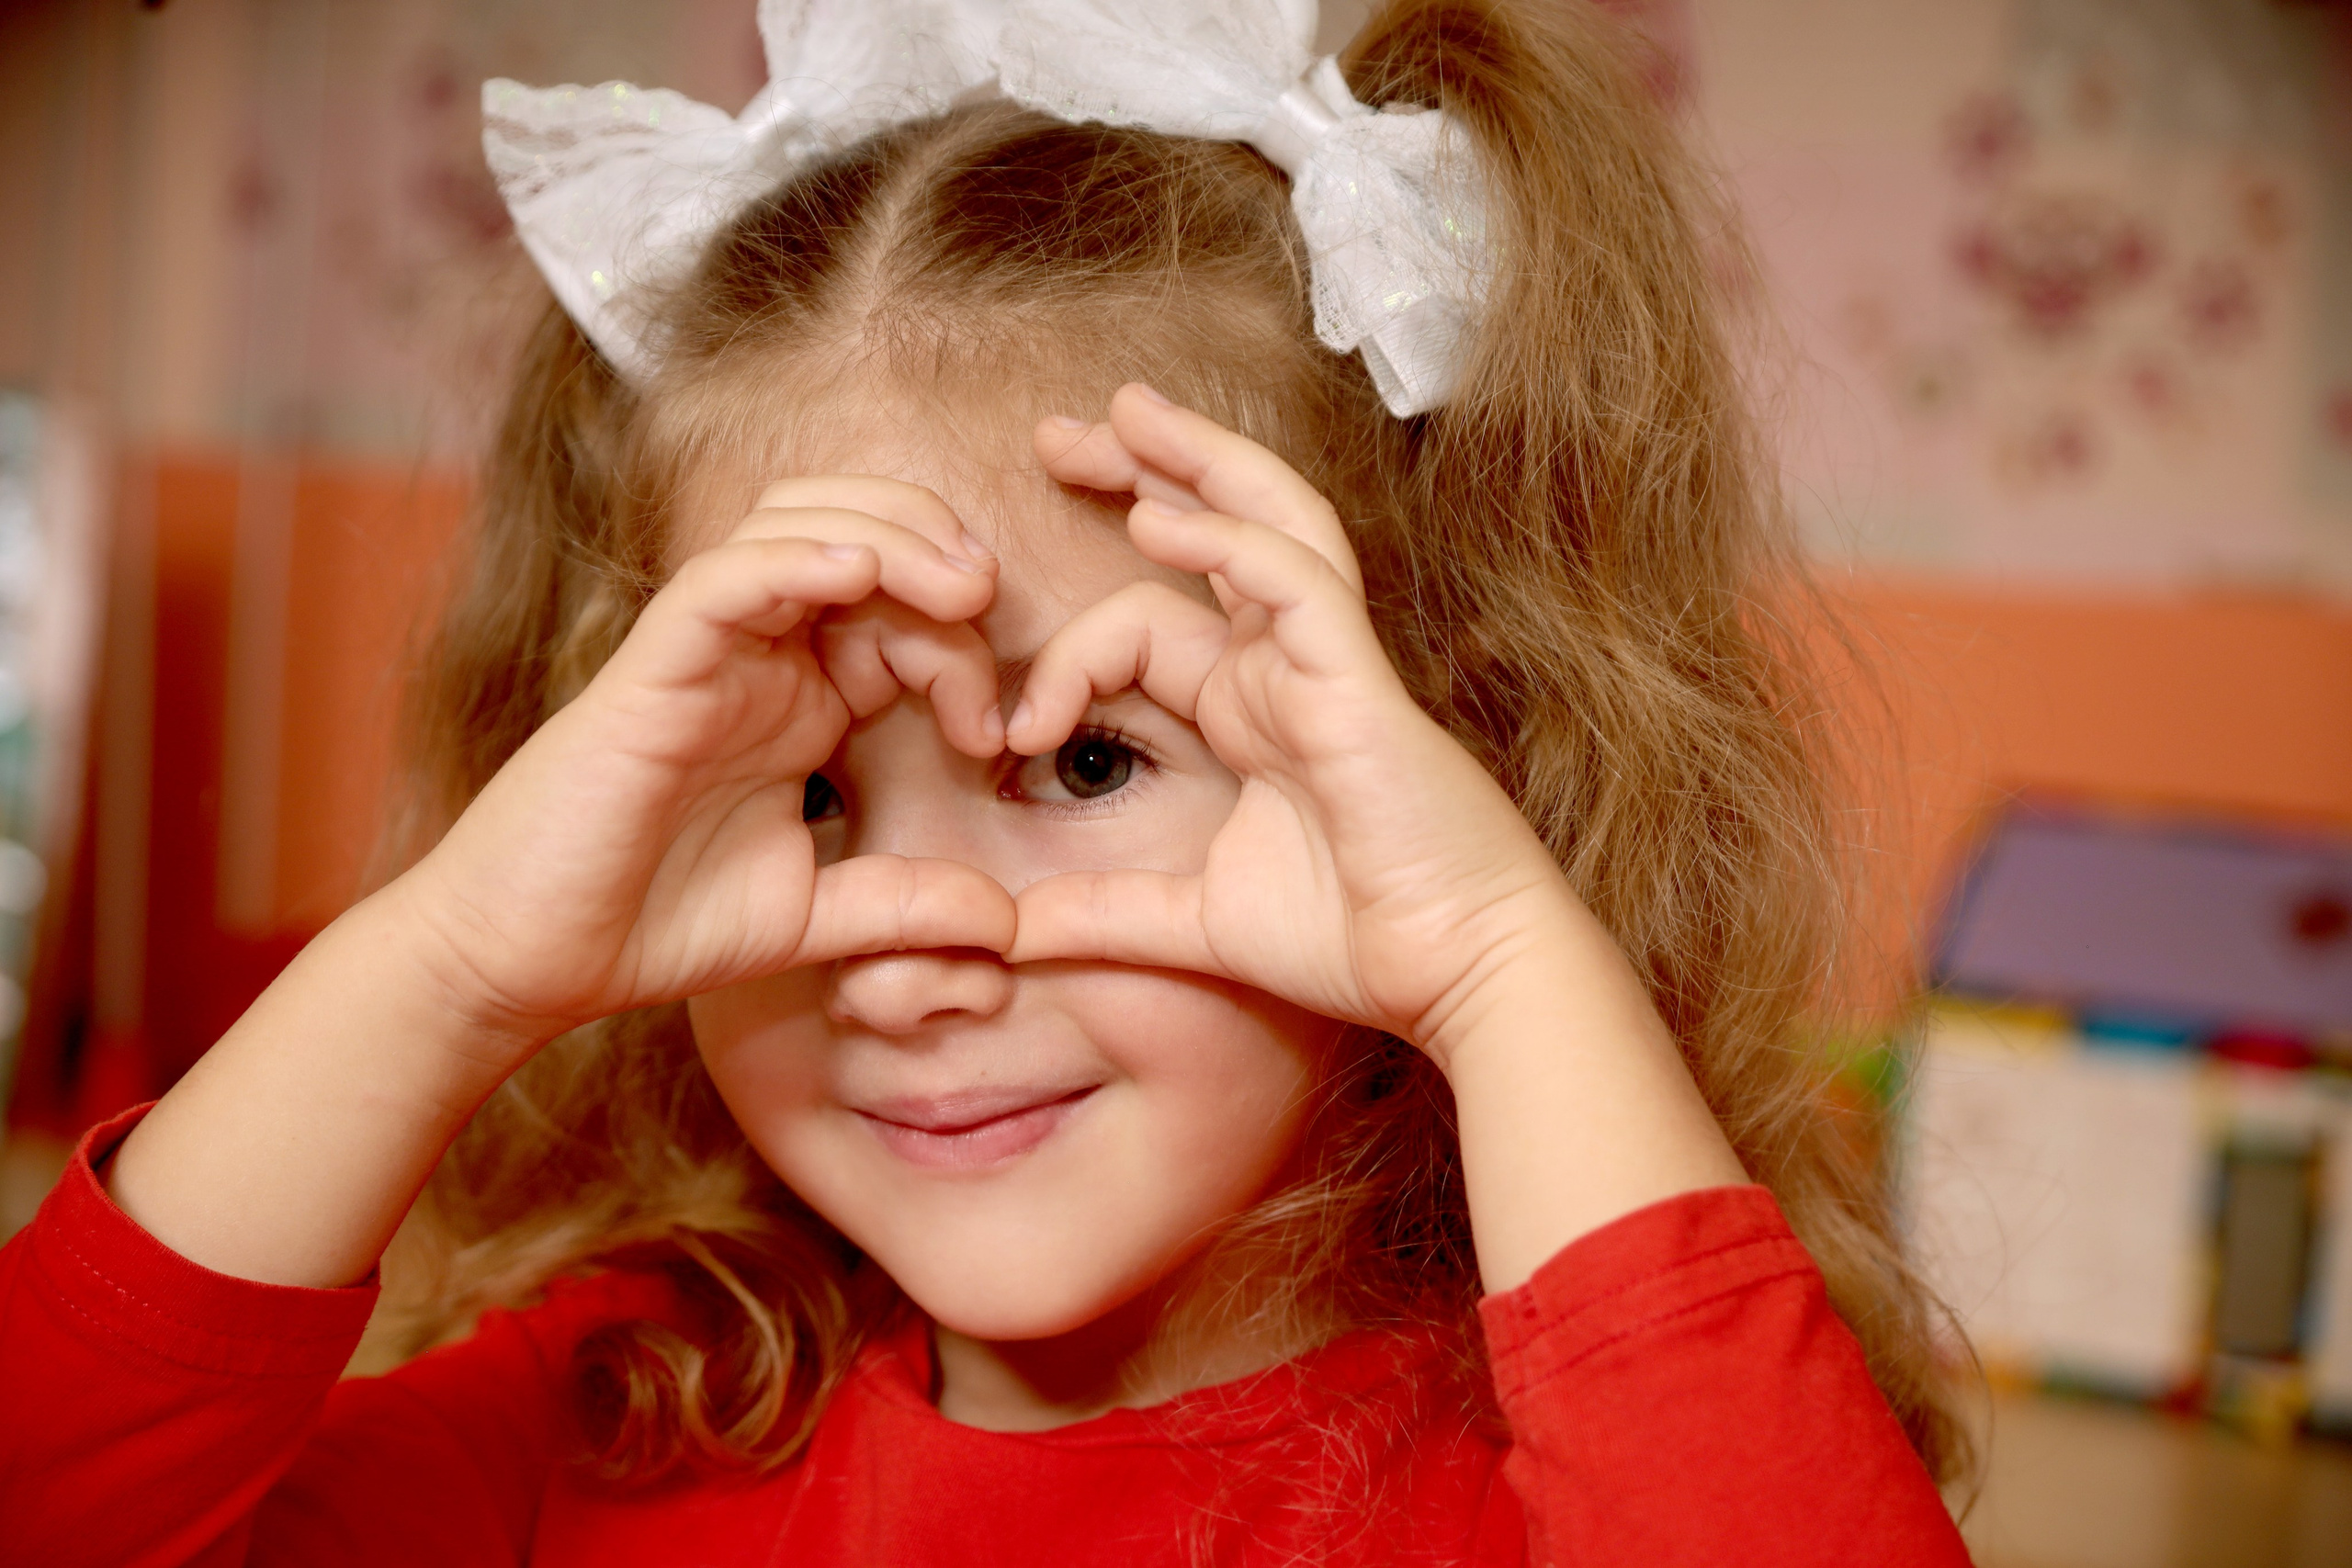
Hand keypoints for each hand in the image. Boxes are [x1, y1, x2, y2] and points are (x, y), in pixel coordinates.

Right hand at [393, 476, 1015, 1049]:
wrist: (528, 962)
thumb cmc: (650, 926)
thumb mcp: (813, 918)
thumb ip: (906, 907)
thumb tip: (1011, 924)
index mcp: (800, 697)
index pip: (900, 614)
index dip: (965, 649)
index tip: (1001, 738)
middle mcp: (756, 657)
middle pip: (858, 531)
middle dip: (938, 546)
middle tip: (988, 603)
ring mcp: (702, 653)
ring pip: (793, 524)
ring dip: (885, 532)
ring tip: (952, 585)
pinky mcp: (648, 670)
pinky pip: (720, 580)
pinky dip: (790, 558)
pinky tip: (857, 572)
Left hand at [1005, 389, 1581, 1065]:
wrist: (1453, 972)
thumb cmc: (1351, 940)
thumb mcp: (1193, 922)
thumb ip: (1102, 914)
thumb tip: (1005, 932)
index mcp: (1250, 707)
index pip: (1145, 626)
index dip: (1066, 662)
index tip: (1010, 734)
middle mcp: (1285, 667)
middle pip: (1214, 528)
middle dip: (1139, 469)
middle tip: (1055, 430)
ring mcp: (1325, 663)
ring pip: (1266, 521)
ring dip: (1196, 461)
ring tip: (1125, 410)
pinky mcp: (1357, 681)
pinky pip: (1294, 583)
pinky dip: (1228, 543)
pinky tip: (1157, 520)